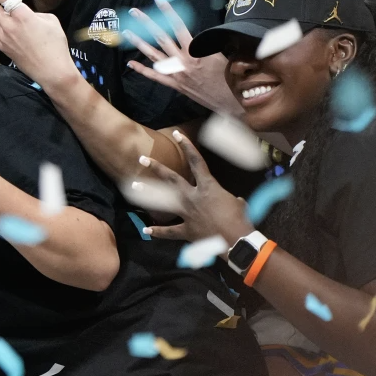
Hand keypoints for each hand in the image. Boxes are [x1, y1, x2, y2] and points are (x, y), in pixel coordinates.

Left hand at [123, 0, 242, 116]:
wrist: (231, 101)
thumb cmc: (230, 76)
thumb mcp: (222, 54)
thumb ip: (207, 43)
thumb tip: (198, 32)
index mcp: (195, 51)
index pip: (178, 26)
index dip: (168, 12)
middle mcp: (182, 61)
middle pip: (161, 38)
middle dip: (146, 23)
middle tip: (134, 11)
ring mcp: (176, 74)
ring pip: (153, 55)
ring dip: (139, 42)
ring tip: (126, 31)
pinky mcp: (175, 85)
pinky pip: (155, 76)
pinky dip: (142, 69)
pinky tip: (130, 63)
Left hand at [139, 131, 254, 244]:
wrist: (238, 241)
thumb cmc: (241, 220)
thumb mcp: (238, 204)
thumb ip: (231, 200)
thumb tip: (234, 201)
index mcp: (208, 187)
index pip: (196, 162)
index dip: (187, 146)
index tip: (177, 134)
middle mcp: (193, 197)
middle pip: (171, 179)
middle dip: (156, 167)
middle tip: (142, 159)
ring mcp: (187, 214)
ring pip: (164, 201)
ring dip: (148, 193)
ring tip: (134, 187)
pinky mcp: (186, 231)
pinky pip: (169, 231)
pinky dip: (158, 232)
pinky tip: (146, 230)